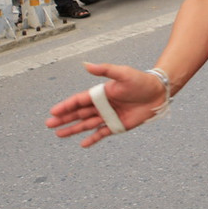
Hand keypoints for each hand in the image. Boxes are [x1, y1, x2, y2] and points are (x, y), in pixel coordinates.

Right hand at [45, 62, 164, 147]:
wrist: (158, 92)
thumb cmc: (140, 80)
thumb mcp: (122, 73)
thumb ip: (104, 70)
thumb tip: (85, 65)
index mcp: (101, 93)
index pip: (79, 101)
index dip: (66, 106)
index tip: (53, 111)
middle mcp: (103, 105)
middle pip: (79, 113)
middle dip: (64, 119)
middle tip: (49, 124)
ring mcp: (109, 116)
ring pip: (87, 124)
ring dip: (73, 129)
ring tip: (59, 134)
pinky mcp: (118, 125)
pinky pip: (102, 133)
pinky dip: (92, 139)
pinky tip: (82, 144)